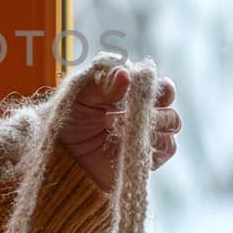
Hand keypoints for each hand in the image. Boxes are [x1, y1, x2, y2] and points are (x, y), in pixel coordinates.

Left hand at [58, 67, 179, 192]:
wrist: (61, 148)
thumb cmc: (72, 114)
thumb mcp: (82, 94)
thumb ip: (105, 84)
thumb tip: (125, 73)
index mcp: (137, 95)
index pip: (164, 89)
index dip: (161, 88)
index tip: (145, 89)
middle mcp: (147, 116)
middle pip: (171, 113)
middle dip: (156, 111)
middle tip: (128, 112)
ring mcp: (146, 138)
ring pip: (170, 132)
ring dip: (148, 128)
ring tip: (117, 128)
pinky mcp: (144, 159)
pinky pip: (162, 152)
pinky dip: (148, 146)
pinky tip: (125, 144)